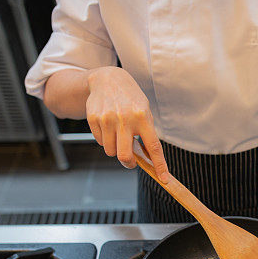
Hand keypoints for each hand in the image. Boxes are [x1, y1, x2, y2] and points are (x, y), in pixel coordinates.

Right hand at [85, 66, 168, 180]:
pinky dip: (105, 139)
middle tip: (131, 162)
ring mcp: (107, 119)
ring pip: (110, 151)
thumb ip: (146, 133)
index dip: (159, 165)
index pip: (153, 146)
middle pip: (124, 156)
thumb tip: (147, 159)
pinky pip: (99, 141)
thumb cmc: (130, 99)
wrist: (107, 80)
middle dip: (128, 164)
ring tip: (118, 135)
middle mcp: (125, 119)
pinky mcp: (93, 118)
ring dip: (115, 149)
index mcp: (142, 117)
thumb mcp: (144, 111)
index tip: (164, 178)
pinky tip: (108, 126)